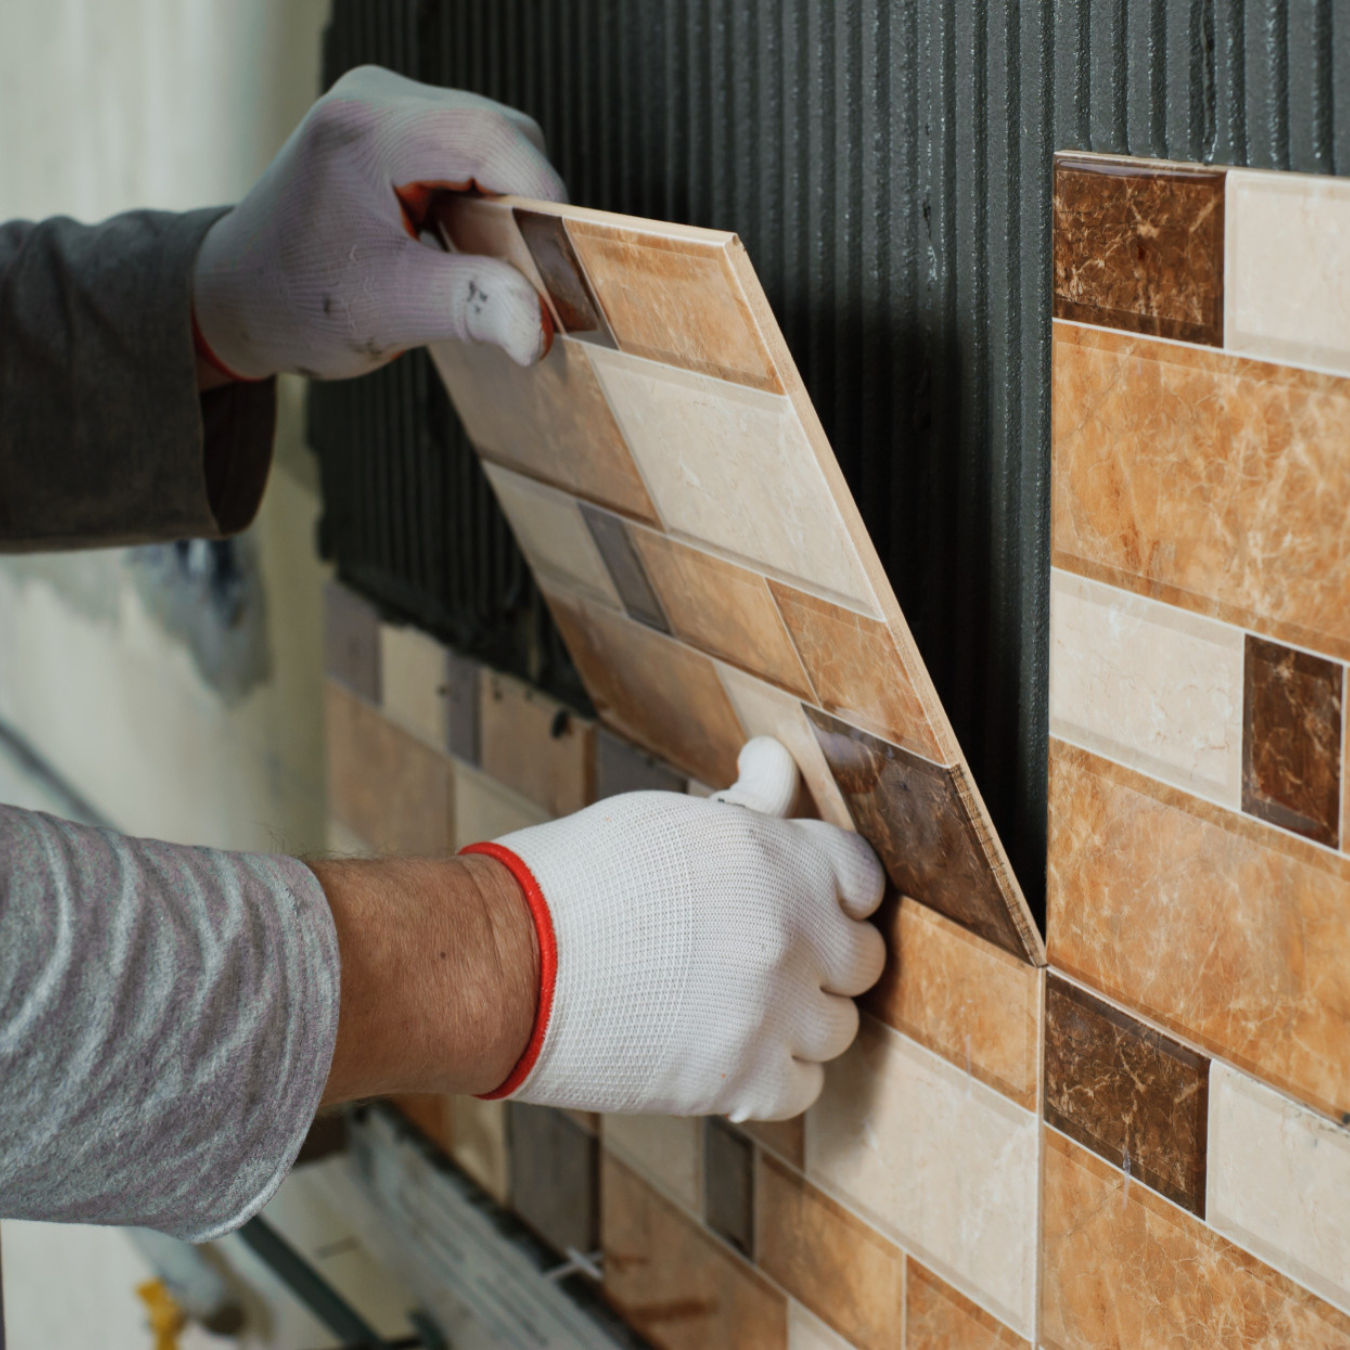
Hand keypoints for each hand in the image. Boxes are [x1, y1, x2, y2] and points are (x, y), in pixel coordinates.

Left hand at [192, 65, 565, 381]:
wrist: (235, 298)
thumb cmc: (295, 304)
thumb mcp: (388, 313)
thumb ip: (470, 308)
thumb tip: (538, 327)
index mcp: (367, 130)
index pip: (494, 138)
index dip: (542, 201)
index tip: (557, 268)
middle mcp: (374, 97)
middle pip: (503, 133)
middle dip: (523, 207)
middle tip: (512, 276)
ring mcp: (382, 105)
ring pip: (494, 140)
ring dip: (505, 203)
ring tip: (477, 261)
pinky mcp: (391, 126)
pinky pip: (471, 149)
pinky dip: (483, 197)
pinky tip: (458, 240)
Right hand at [466, 737, 887, 1120]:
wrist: (502, 964)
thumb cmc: (573, 880)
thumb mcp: (667, 820)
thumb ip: (746, 803)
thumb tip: (775, 760)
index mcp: (775, 857)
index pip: (862, 876)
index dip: (837, 890)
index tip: (812, 904)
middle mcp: (788, 933)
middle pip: (862, 959)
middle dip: (824, 957)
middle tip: (768, 957)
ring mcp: (771, 1012)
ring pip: (838, 1028)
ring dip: (799, 1019)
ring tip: (737, 1004)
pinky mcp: (740, 1081)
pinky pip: (802, 1087)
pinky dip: (773, 1075)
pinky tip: (728, 1049)